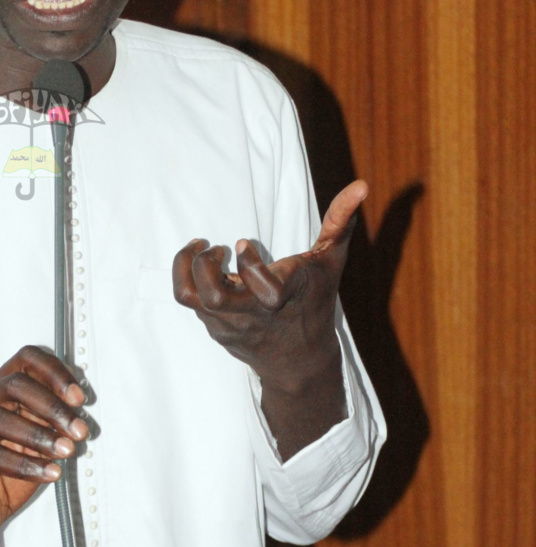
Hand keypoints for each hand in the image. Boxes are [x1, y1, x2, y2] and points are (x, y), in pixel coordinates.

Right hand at [0, 345, 88, 546]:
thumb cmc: (5, 473)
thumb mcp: (34, 439)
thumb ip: (49, 419)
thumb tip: (79, 408)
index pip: (24, 359)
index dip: (54, 373)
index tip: (79, 398)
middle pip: (13, 385)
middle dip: (52, 406)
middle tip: (79, 430)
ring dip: (40, 435)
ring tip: (66, 451)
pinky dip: (25, 464)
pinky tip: (49, 473)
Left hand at [172, 181, 367, 458]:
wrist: (299, 361)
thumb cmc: (315, 301)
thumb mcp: (331, 262)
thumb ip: (340, 222)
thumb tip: (360, 185)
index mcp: (287, 296)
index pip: (266, 289)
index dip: (250, 264)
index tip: (243, 242)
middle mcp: (255, 314)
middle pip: (215, 296)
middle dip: (206, 265)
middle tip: (217, 249)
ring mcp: (232, 324)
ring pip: (192, 298)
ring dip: (188, 267)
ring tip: (203, 252)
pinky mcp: (215, 329)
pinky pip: (189, 302)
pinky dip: (187, 277)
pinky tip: (201, 264)